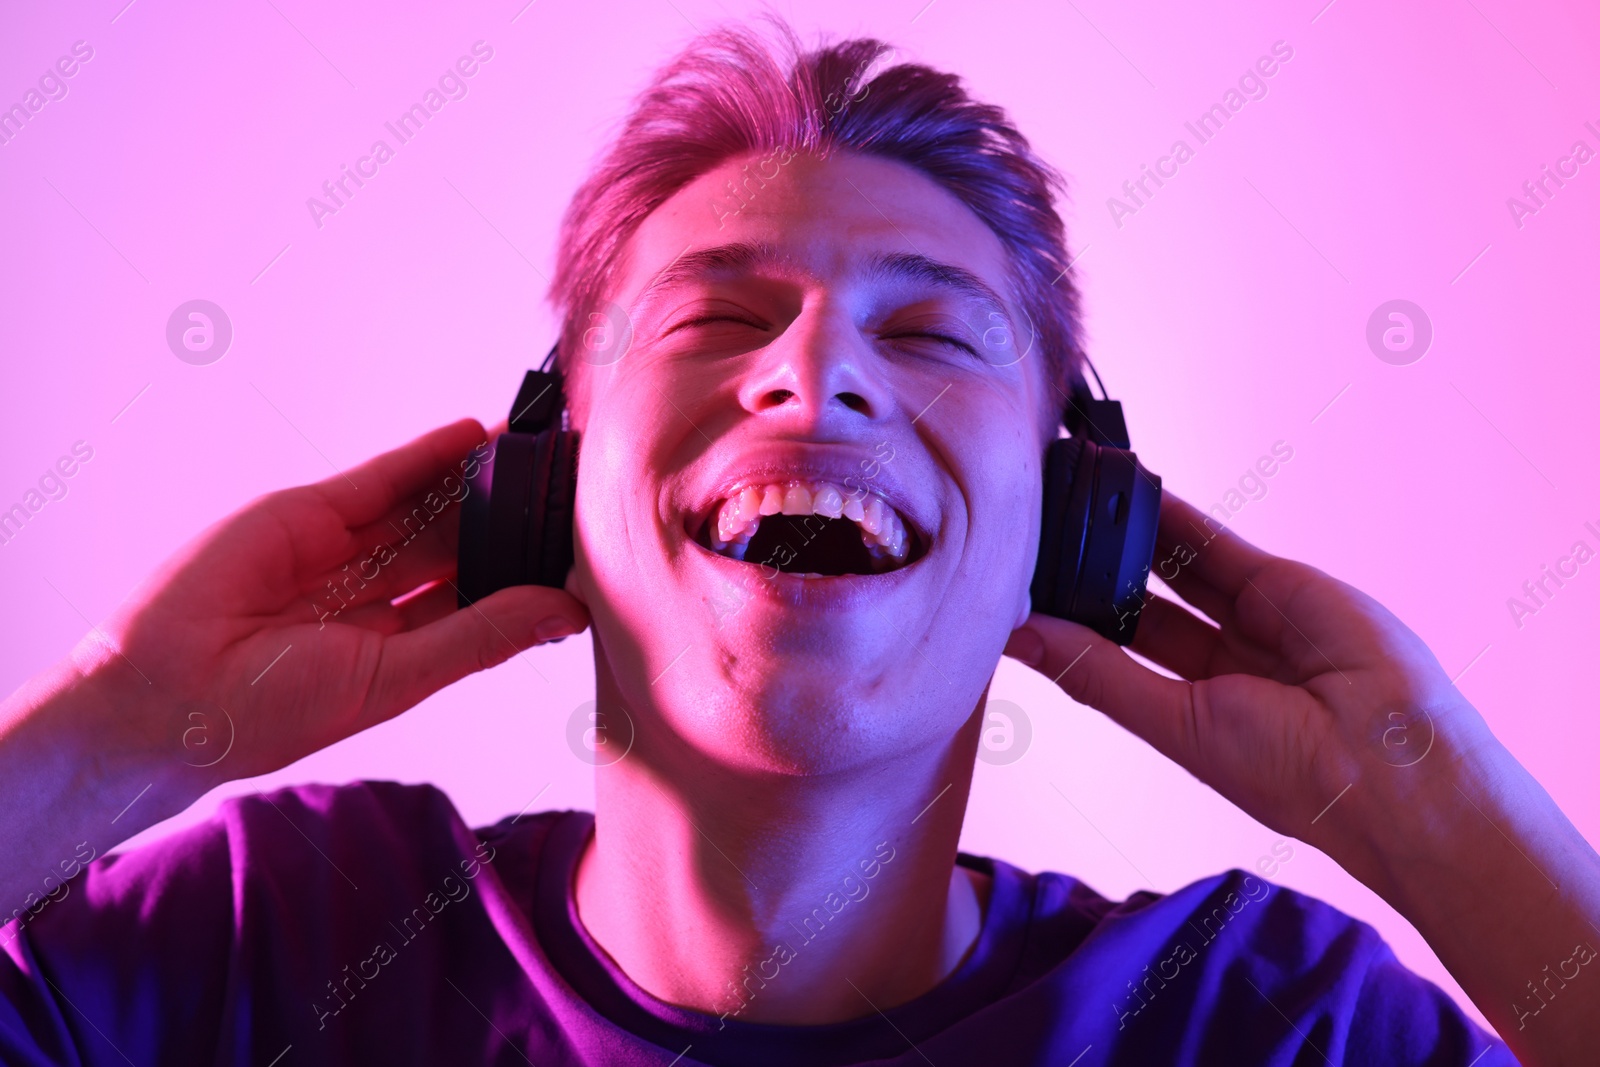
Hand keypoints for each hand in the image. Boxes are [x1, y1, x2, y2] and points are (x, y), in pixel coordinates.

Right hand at [88, 418, 588, 784]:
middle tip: (576, 488)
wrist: (167, 690)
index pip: (482, 602)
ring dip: (481, 480)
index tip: (588, 551)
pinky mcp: (311, 513)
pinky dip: (427, 455)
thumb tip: (566, 611)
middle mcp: (378, 598)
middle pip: (462, 547)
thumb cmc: (273, 712)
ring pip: (427, 507)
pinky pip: (381, 478)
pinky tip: (477, 435)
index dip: (530, 575)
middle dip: (514, 521)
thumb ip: (480, 637)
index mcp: (401, 648)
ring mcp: (344, 552)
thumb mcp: (394, 677)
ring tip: (542, 453)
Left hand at [1002, 488, 1492, 850]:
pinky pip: (1212, 542)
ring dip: (1120, 538)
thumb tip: (1022, 639)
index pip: (1103, 656)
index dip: (1060, 623)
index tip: (1006, 591)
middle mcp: (1209, 666)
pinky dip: (1172, 514)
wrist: (1394, 761)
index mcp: (1182, 711)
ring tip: (1065, 502)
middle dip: (1082, 574)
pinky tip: (1127, 490)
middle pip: (1129, 606)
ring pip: (1167, 567)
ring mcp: (1244, 622)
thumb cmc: (1287, 769)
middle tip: (1026, 536)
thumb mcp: (1178, 722)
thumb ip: (1099, 674)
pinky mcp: (1276, 584)